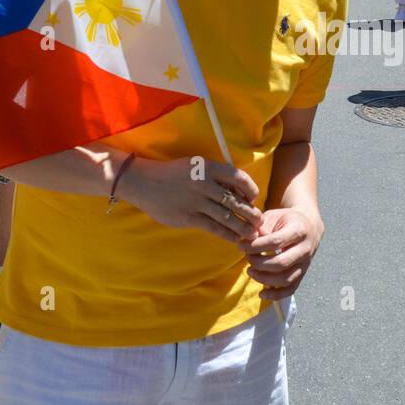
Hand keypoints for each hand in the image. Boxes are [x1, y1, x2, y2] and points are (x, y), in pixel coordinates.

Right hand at [119, 156, 262, 243]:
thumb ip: (216, 176)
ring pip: (226, 217)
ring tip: (252, 234)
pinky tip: (235, 238)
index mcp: (207, 168)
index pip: (238, 177)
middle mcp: (203, 184)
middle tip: (259, 221)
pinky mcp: (188, 217)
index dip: (250, 189)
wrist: (145, 182)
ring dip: (242, 227)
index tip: (254, 198)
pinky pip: (213, 227)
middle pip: (235, 201)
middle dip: (250, 213)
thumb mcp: (196, 166)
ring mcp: (195, 202)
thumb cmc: (174, 174)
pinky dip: (227, 234)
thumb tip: (239, 192)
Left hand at [238, 207, 321, 299]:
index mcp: (299, 231)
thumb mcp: (275, 216)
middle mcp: (305, 249)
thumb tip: (249, 242)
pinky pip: (291, 289)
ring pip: (286, 279)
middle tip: (247, 258)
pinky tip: (262, 294)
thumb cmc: (287, 220)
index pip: (276, 242)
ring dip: (264, 279)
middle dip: (259, 263)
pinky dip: (276, 295)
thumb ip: (262, 227)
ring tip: (250, 271)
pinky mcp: (302, 274)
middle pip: (281, 263)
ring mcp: (305, 264)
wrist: (309, 227)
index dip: (256, 246)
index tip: (242, 245)